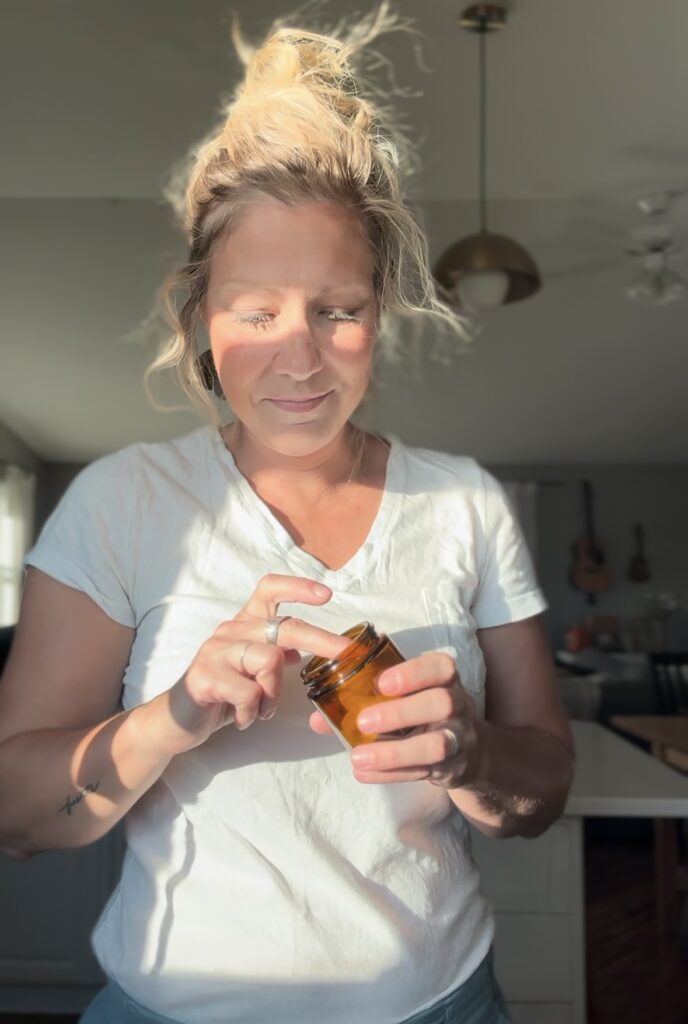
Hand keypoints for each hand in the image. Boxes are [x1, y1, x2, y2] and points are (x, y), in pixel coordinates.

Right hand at [159, 574, 347, 754]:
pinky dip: (253, 712)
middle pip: (284, 628)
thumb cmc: (221, 692)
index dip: (298, 588)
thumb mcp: (252, 669)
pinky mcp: (204, 676)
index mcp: (245, 624)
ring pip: (269, 660)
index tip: (326, 595)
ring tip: (261, 709)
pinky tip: (242, 718)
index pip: (269, 589)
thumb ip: (274, 655)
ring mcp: (215, 651)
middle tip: (344, 653)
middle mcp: (231, 630)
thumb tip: (301, 652)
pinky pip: (249, 692)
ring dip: (274, 693)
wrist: (178, 719)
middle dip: (321, 641)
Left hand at [309, 652, 478, 786]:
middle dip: (401, 711)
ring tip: (358, 756)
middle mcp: (458, 706)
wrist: (467, 752)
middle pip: (442, 703)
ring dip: (395, 752)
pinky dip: (390, 774)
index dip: (413, 673)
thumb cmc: (422, 713)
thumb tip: (317, 717)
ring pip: (437, 745)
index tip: (381, 682)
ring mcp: (459, 739)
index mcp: (444, 679)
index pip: (440, 667)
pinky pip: (423, 773)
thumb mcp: (405, 698)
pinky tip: (363, 773)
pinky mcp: (451, 769)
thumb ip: (362, 701)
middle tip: (363, 721)